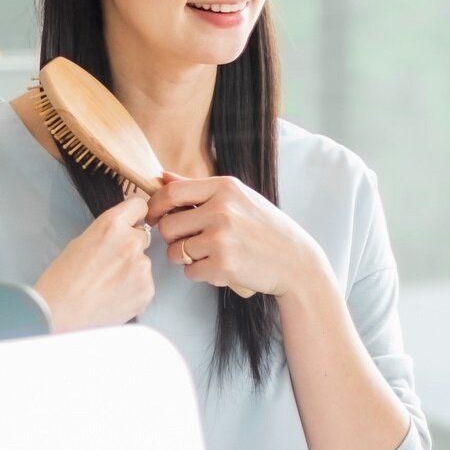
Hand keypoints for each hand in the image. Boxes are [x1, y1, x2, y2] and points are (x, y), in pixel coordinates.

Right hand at [32, 195, 154, 331]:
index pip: (139, 205)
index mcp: (112, 225)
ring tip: (108, 285)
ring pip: (143, 262)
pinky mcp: (147, 290)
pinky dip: (134, 290)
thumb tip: (122, 234)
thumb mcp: (80, 242)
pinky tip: (114, 297)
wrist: (59, 314)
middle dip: (130, 246)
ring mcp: (142, 267)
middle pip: (142, 236)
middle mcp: (132, 242)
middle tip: (110, 263)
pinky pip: (144, 284)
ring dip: (132, 270)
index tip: (131, 222)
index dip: (134, 215)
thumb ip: (107, 234)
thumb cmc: (61, 279)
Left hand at [148, 172, 325, 297]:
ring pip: (175, 252)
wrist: (295, 261)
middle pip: (168, 226)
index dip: (155, 206)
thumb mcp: (238, 198)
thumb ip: (198, 188)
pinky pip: (190, 272)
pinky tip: (220, 267)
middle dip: (171, 238)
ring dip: (184, 258)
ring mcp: (222, 239)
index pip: (171, 193)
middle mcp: (222, 210)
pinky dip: (200, 273)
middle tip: (187, 242)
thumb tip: (163, 175)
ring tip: (207, 255)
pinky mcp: (223, 266)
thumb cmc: (266, 229)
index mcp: (225, 188)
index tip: (154, 216)